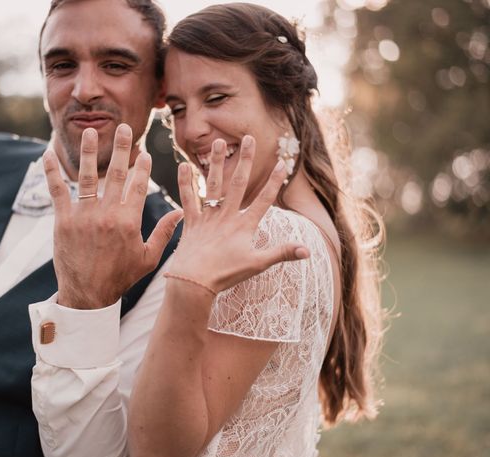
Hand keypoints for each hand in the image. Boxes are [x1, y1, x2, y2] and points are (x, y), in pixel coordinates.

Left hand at [44, 124, 183, 308]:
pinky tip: (47, 154)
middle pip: (117, 174)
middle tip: (124, 128)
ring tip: (90, 131)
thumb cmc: (120, 278)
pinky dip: (51, 172)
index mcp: (129, 221)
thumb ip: (164, 234)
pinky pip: (57, 191)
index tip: (145, 152)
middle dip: (122, 148)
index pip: (138, 185)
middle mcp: (107, 214)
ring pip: (88, 176)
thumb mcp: (148, 259)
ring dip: (90, 152)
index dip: (143, 167)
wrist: (88, 295)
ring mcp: (84, 215)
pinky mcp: (63, 220)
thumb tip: (180, 213)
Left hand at [168, 135, 308, 293]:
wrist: (194, 282)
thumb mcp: (257, 264)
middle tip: (248, 138)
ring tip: (217, 142)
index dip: (274, 181)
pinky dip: (184, 183)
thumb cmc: (226, 275)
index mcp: (244, 226)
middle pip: (238, 183)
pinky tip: (183, 165)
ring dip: (215, 163)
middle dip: (245, 160)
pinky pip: (187, 199)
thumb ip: (282, 253)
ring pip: (213, 185)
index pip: (264, 200)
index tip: (282, 163)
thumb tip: (308, 250)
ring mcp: (208, 218)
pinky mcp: (191, 223)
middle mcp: (226, 217)